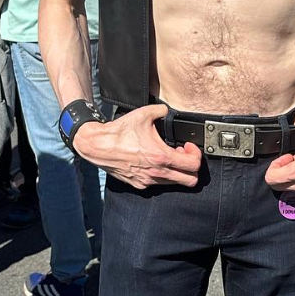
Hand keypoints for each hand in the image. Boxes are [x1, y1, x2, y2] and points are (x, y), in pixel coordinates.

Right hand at [73, 104, 201, 189]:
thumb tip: (166, 110)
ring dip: (176, 170)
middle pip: (190, 181)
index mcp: (161, 157)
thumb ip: (161, 110)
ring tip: (167, 156)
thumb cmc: (120, 132)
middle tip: (182, 154)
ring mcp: (148, 181)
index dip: (196, 155)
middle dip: (191, 167)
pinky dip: (163, 175)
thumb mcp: (144, 114)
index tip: (188, 146)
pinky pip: (159, 184)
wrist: (98, 146)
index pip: (193, 165)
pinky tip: (155, 162)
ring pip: (175, 183)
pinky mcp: (139, 185)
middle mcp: (157, 173)